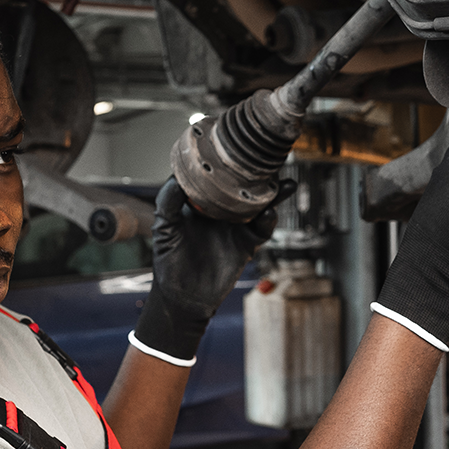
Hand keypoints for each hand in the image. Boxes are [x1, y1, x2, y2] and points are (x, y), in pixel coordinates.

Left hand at [132, 177, 280, 362]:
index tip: (235, 150)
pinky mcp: (245, 245)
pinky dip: (268, 222)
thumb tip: (176, 179)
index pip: (217, 178)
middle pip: (243, 189)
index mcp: (200, 203)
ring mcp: (234, 228)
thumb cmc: (168, 262)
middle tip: (270, 163)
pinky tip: (269, 214)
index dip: (227, 164)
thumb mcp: (164, 230)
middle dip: (258, 177)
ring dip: (273, 195)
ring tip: (284, 185)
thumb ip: (168, 203)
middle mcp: (220, 212)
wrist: (182, 298)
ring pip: (258, 206)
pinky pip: (261, 230)